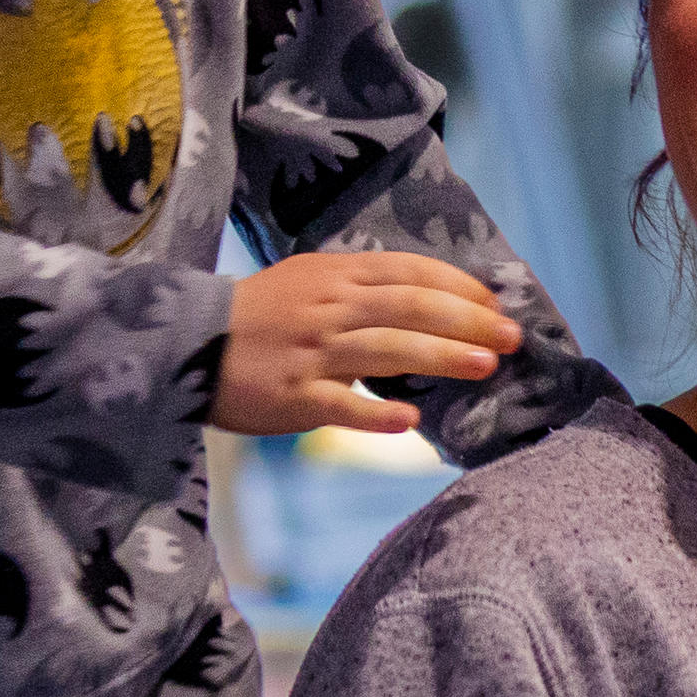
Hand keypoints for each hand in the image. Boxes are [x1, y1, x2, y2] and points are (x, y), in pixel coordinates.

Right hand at [214, 252, 520, 436]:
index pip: (410, 272)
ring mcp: (311, 353)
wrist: (184, 342)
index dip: (459, 286)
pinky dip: (376, 415)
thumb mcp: (311, 281)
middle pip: (410, 308)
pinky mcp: (292, 397)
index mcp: (336, 275)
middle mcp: (329, 308)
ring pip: (386, 351)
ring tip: (484, 368)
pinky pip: (340, 406)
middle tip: (511, 337)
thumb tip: (437, 300)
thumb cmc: (261, 314)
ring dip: (440, 357)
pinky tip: (411, 424)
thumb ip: (367, 287)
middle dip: (467, 321)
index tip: (496, 304)